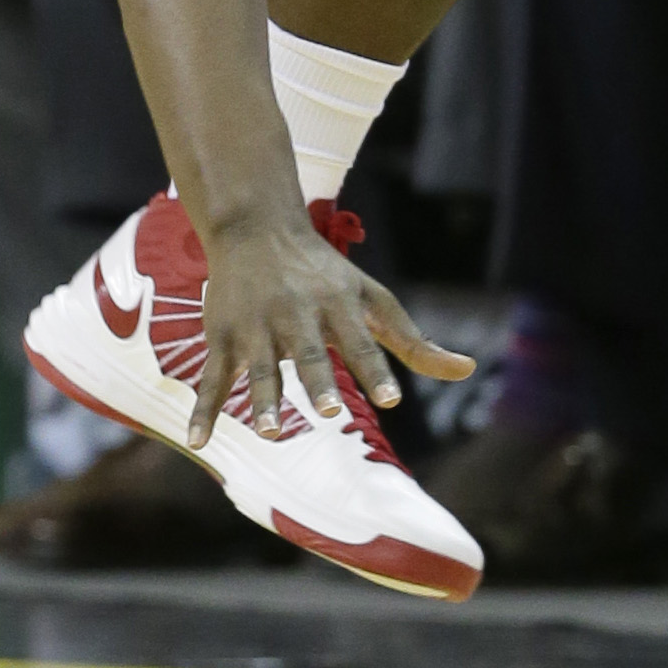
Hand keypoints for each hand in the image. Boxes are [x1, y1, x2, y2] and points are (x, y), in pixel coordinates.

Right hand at [189, 206, 473, 446]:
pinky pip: (212, 377)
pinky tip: (198, 442)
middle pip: (309, 352)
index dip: (376, 370)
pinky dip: (203, 410)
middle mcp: (295, 313)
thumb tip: (469, 369)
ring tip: (268, 431)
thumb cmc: (323, 272)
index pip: (360, 340)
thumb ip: (414, 342)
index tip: (392, 399)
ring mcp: (254, 325)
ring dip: (263, 398)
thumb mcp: (372, 297)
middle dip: (316, 380)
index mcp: (336, 303)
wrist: (254, 225)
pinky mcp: (222, 335)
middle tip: (327, 410)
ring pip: (259, 366)